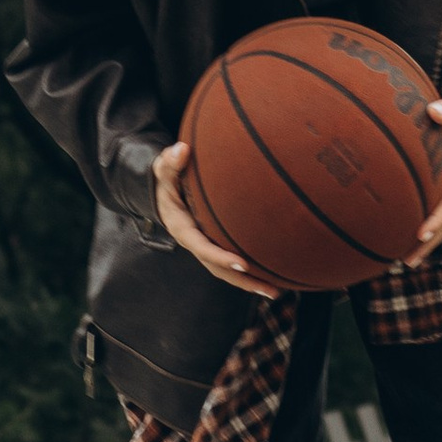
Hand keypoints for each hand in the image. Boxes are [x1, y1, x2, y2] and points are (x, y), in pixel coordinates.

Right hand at [152, 142, 280, 298]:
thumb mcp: (164, 168)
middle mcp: (195, 242)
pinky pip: (232, 261)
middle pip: (219, 269)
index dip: (221, 257)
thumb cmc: (167, 177)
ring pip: (227, 271)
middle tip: (270, 290)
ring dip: (251, 282)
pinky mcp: (215, 243)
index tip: (242, 264)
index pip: (202, 247)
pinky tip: (275, 274)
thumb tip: (182, 150)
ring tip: (278, 291)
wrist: (164, 190)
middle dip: (243, 281)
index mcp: (183, 228)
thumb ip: (171, 162)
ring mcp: (206, 245)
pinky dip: (251, 270)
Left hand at [409, 89, 441, 259]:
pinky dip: (416, 225)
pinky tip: (395, 236)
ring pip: (439, 221)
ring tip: (401, 260)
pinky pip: (429, 210)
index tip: (420, 234)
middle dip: (428, 242)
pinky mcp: (441, 188)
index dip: (437, 219)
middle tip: (407, 260)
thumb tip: (434, 110)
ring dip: (423, 242)